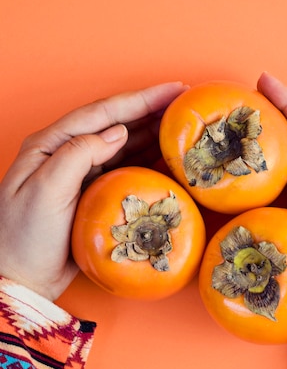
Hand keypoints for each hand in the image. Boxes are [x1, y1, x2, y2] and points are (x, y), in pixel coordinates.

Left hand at [0, 82, 186, 300]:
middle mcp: (66, 154)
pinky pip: (125, 169)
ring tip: (181, 123)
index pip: (101, 113)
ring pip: (123, 145)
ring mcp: (80, 175)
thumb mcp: (44, 191)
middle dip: (151, 110)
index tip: (172, 91)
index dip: (140, 100)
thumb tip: (118, 132)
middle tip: (185, 102)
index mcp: (51, 144)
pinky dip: (147, 159)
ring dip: (153, 132)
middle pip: (115, 124)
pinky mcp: (92, 194)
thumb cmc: (23, 237)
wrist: (18, 278)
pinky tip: (165, 154)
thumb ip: (79, 155)